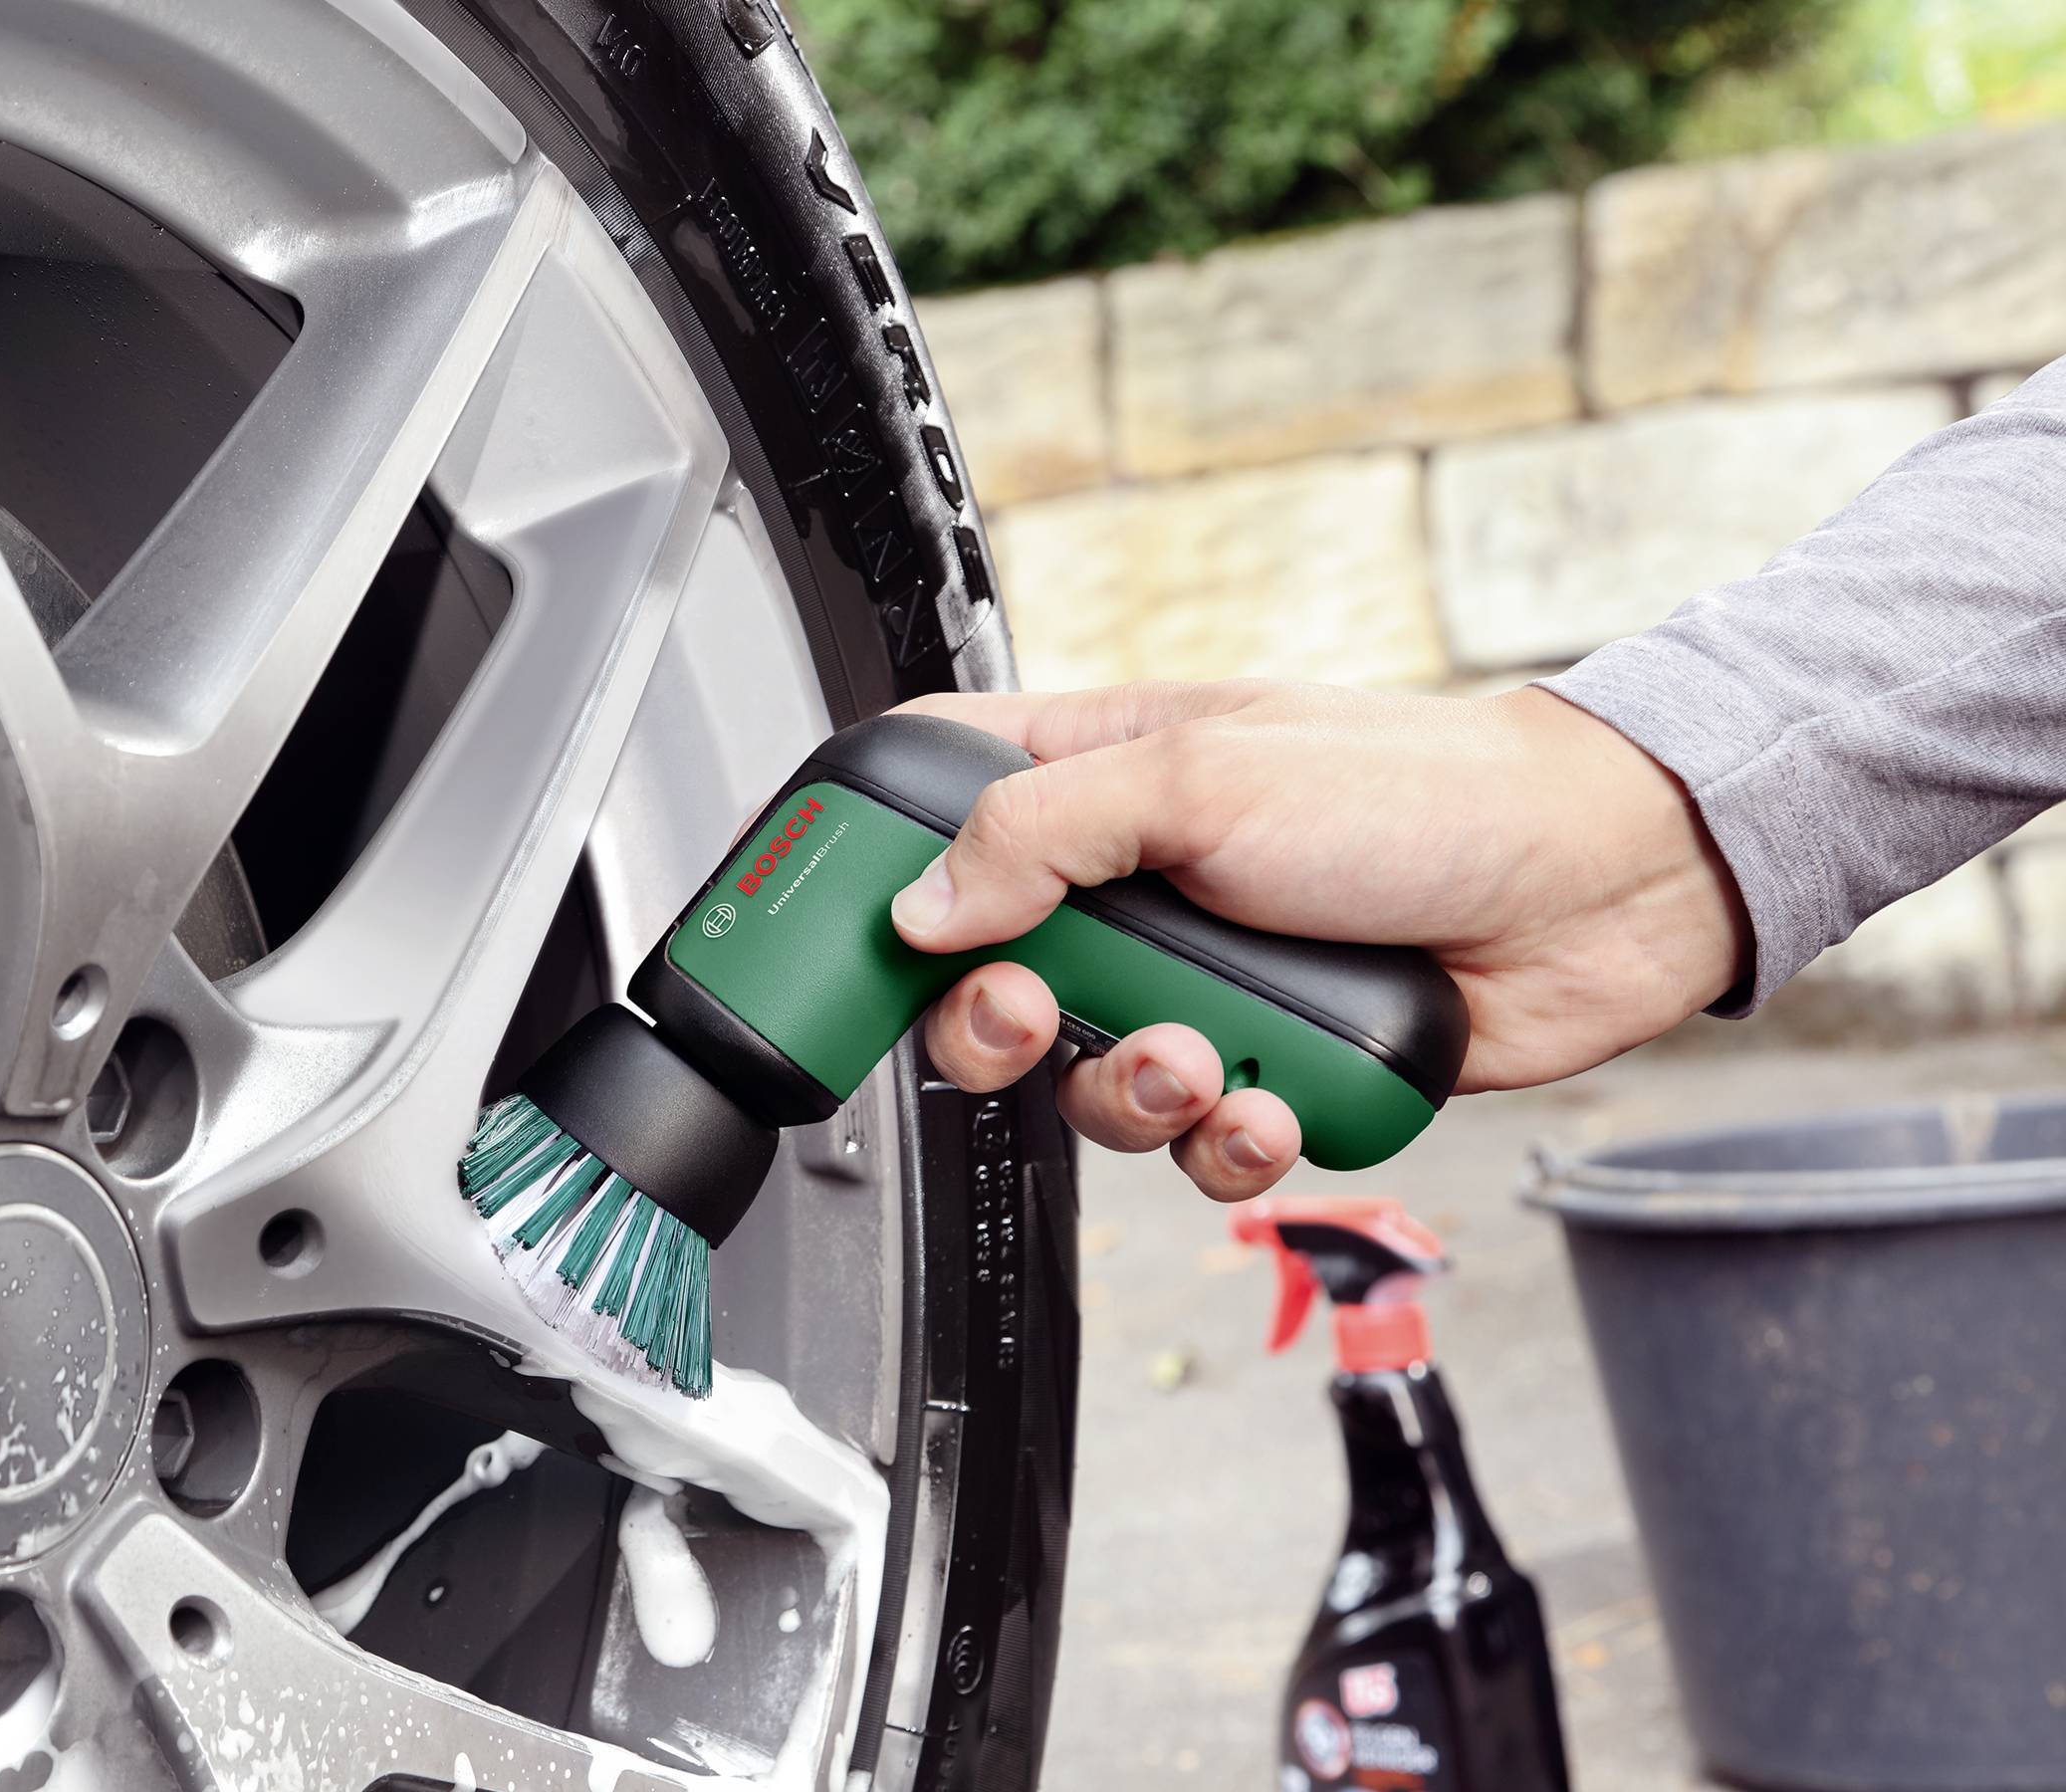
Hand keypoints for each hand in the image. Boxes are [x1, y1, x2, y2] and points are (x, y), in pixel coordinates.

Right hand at [888, 681, 1750, 1199]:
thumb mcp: (1203, 777)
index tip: (840, 937)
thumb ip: (1043, 833)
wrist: (1594, 891)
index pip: (930, 807)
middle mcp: (1130, 887)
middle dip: (995, 1021)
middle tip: (1026, 1013)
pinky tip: (1277, 1099)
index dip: (869, 874)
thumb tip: (925, 903)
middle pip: (980, 979)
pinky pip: (1195, 1150)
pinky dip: (1230, 1144)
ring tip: (1204, 1060)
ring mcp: (1197, 985)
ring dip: (1134, 1093)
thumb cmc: (1425, 791)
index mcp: (1094, 776)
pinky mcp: (1265, 1072)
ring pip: (1082, 1083)